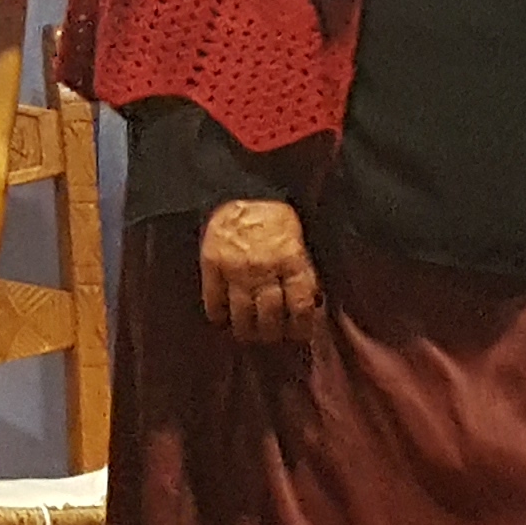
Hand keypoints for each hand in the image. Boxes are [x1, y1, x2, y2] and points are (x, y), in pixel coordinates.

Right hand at [198, 199, 318, 343]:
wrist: (245, 186)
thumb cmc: (280, 214)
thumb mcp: (304, 239)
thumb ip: (305, 270)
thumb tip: (313, 304)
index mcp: (292, 260)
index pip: (300, 306)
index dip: (301, 328)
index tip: (299, 336)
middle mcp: (265, 268)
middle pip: (270, 316)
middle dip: (272, 333)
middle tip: (271, 339)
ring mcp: (236, 268)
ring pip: (242, 314)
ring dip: (246, 330)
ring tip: (248, 335)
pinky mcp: (212, 263)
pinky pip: (213, 299)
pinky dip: (217, 314)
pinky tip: (222, 320)